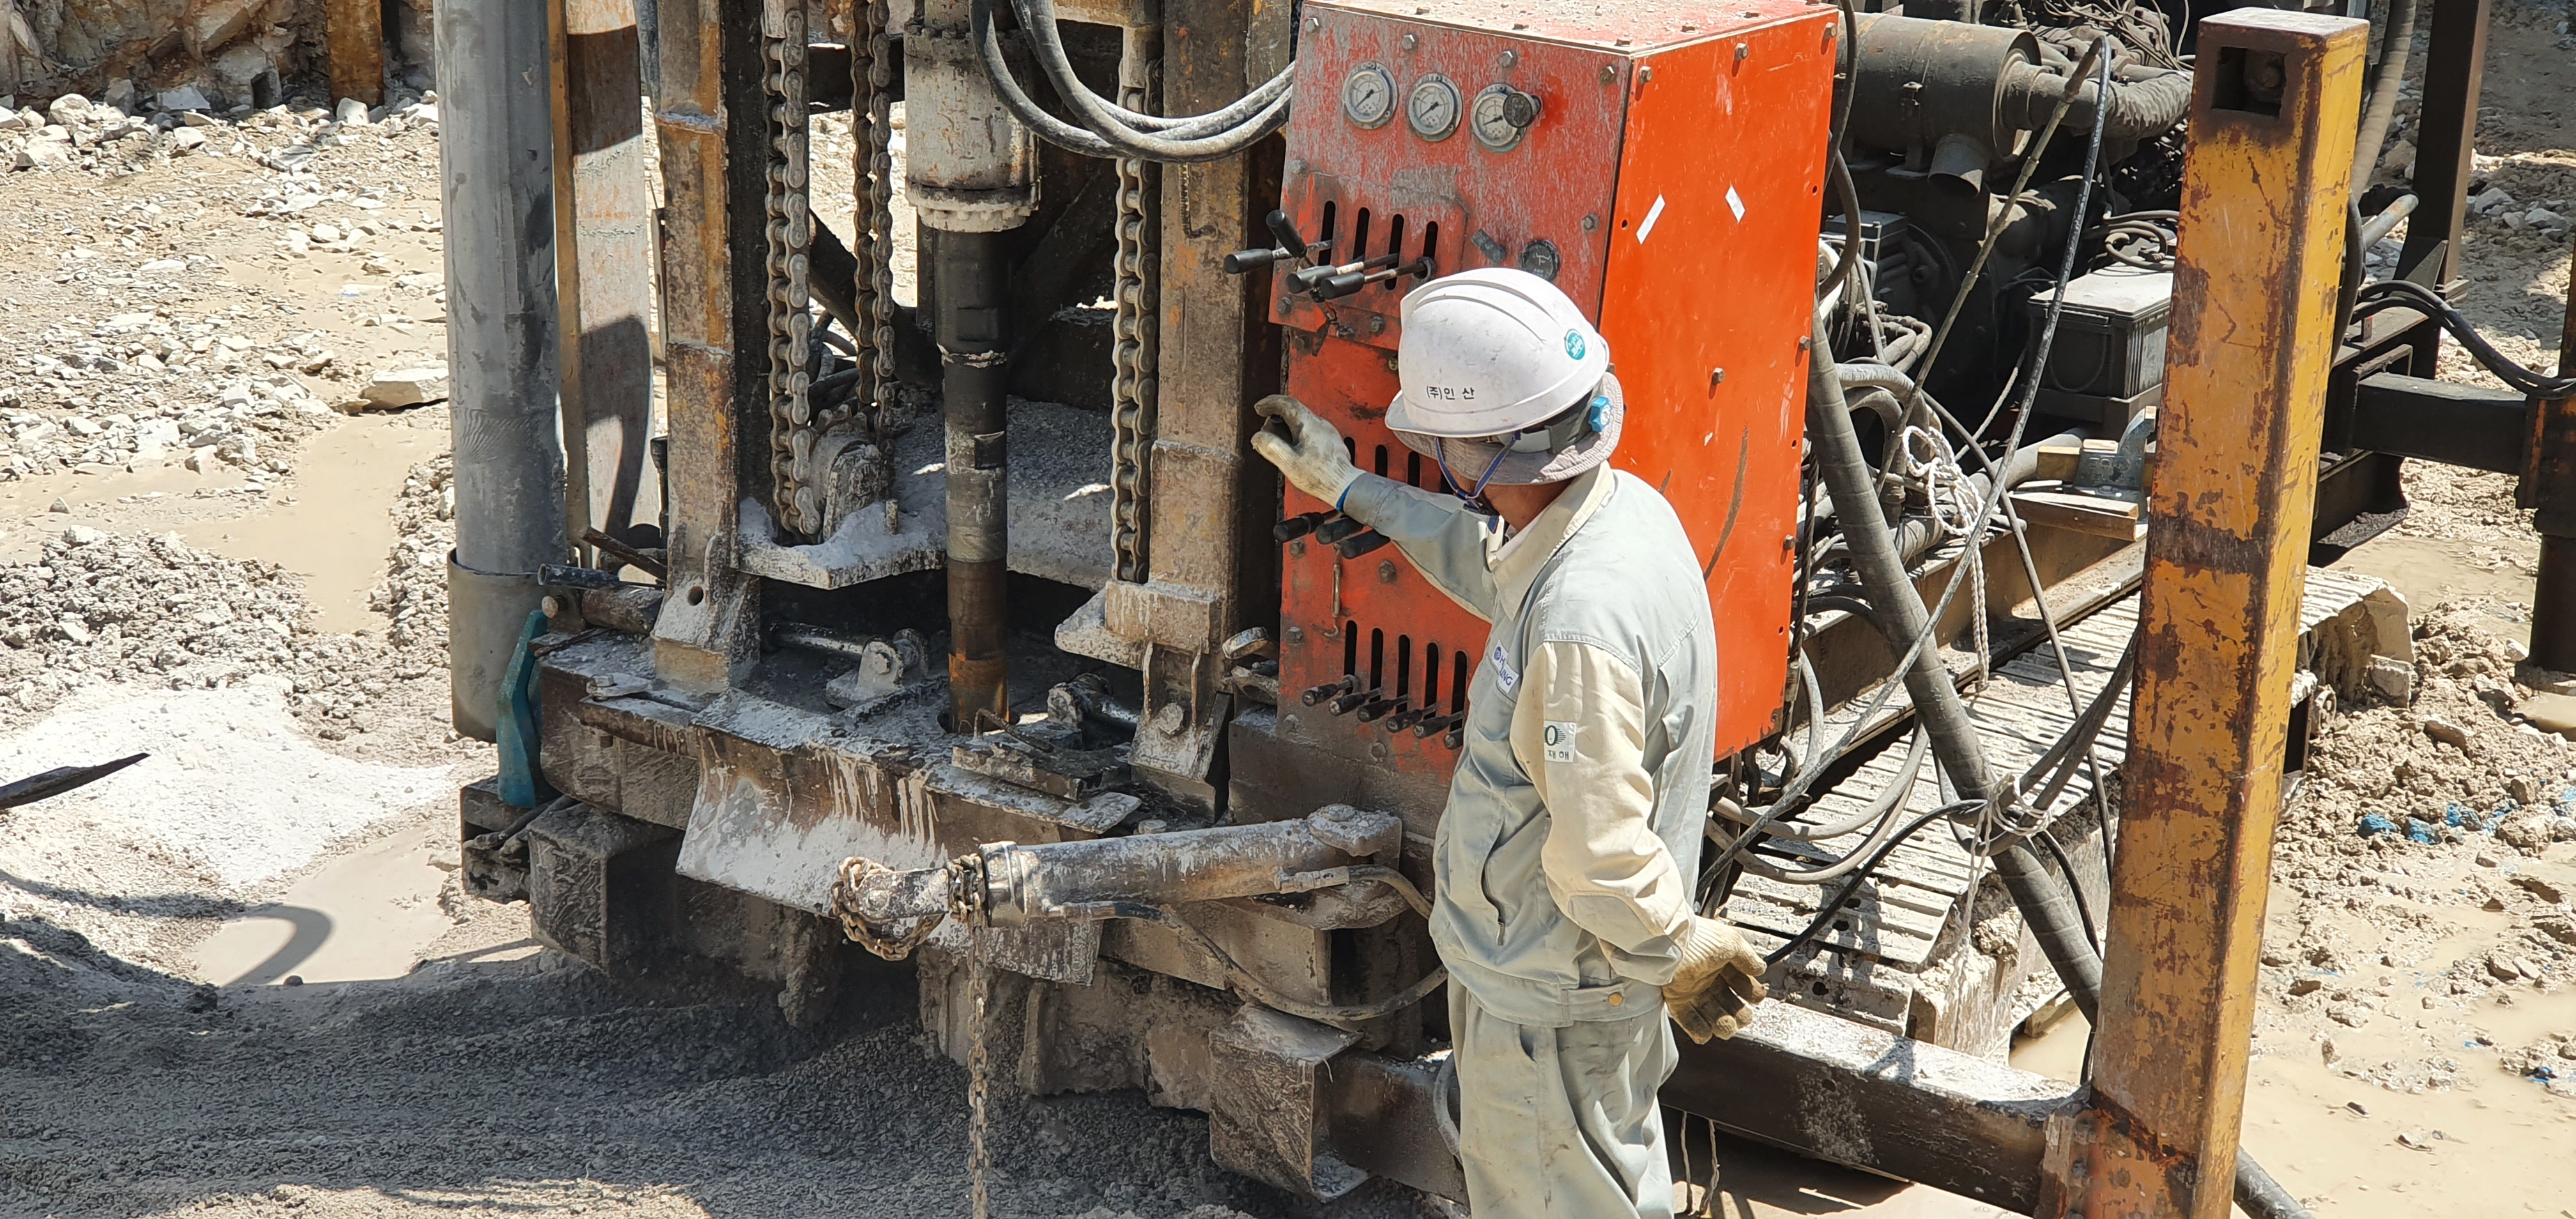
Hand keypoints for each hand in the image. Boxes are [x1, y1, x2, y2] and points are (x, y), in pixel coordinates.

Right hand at [1251, 395, 1361, 505]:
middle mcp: (1319, 424)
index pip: (1286, 403)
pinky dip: (1296, 434)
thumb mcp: (1288, 463)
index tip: (1259, 408)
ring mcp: (1326, 431)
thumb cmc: (1320, 476)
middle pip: (1293, 411)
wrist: (1344, 485)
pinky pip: (1309, 430)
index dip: (1269, 403)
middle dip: (1276, 418)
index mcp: (1308, 424)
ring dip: (1286, 428)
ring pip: (1301, 421)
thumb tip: (1258, 437)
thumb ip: (1271, 447)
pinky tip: (1294, 450)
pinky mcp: (1329, 440)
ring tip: (1278, 444)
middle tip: (1265, 433)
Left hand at [1662, 916, 1768, 1042]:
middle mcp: (1706, 974)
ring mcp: (1691, 987)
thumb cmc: (1697, 938)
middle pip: (1727, 1000)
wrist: (1667, 944)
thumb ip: (1748, 957)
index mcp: (1720, 958)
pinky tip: (1706, 1034)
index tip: (1756, 998)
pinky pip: (1687, 1018)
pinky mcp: (1675, 998)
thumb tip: (1759, 968)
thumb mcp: (1731, 942)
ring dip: (1722, 1024)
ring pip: (1710, 1012)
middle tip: (1744, 1017)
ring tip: (1727, 1027)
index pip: (1739, 980)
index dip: (1750, 991)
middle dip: (1739, 1013)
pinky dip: (1697, 1029)